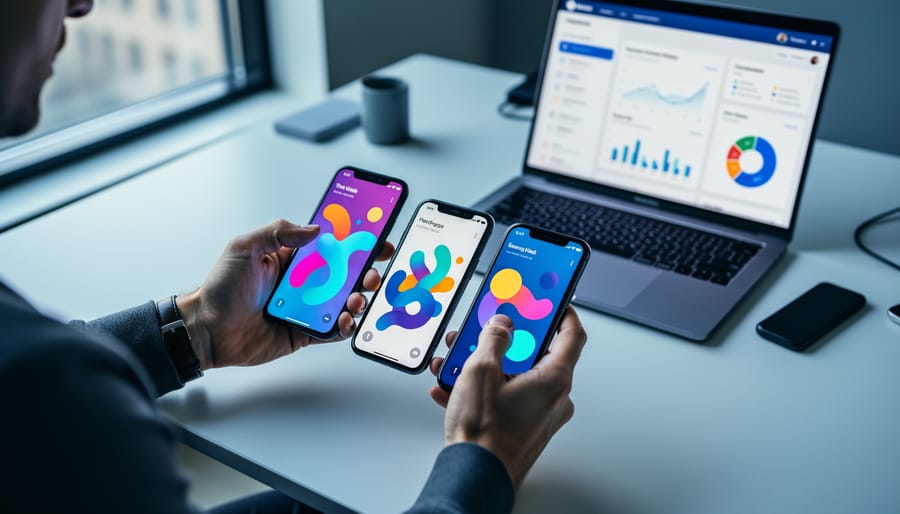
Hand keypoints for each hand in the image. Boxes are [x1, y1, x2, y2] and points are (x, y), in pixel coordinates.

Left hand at [175, 219, 393, 369]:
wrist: (206, 330)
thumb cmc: (220, 288)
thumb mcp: (245, 247)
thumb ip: (279, 232)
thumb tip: (315, 229)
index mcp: (291, 259)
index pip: (330, 246)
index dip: (354, 242)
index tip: (374, 238)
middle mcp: (303, 283)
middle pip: (344, 275)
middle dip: (365, 271)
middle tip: (373, 272)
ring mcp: (306, 309)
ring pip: (344, 302)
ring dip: (359, 298)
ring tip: (358, 298)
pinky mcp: (304, 333)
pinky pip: (332, 330)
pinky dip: (345, 326)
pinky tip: (346, 320)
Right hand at [428, 307, 586, 487]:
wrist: (474, 477)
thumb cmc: (484, 433)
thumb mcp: (481, 370)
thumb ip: (494, 337)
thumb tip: (502, 323)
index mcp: (554, 379)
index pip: (572, 335)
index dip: (563, 312)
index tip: (552, 300)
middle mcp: (554, 398)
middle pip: (536, 355)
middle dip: (505, 341)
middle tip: (487, 331)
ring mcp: (540, 416)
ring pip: (516, 377)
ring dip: (487, 366)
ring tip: (458, 364)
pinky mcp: (524, 429)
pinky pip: (507, 399)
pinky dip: (484, 390)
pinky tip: (455, 389)